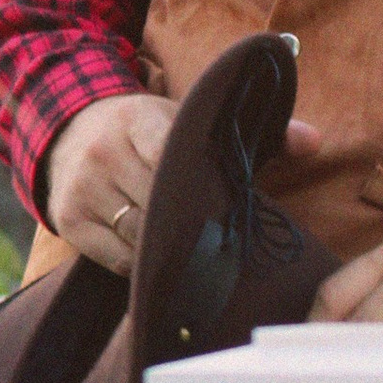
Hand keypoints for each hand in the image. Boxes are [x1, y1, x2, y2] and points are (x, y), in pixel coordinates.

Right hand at [45, 86, 324, 274]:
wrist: (69, 126)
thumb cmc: (145, 128)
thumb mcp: (191, 119)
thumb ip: (259, 133)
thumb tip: (314, 142)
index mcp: (139, 119)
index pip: (174, 157)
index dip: (204, 188)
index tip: (227, 208)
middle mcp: (105, 152)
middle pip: (161, 205)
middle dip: (193, 226)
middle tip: (221, 242)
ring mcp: (83, 188)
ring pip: (139, 236)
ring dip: (169, 248)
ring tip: (194, 253)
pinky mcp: (69, 220)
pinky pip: (115, 259)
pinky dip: (141, 264)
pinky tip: (159, 256)